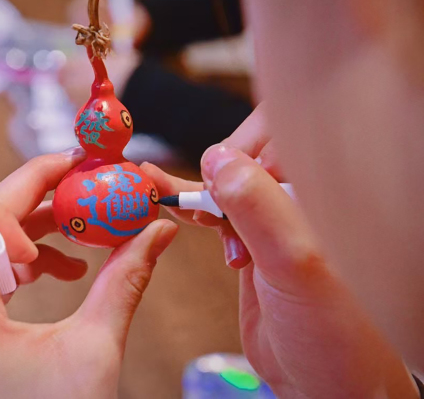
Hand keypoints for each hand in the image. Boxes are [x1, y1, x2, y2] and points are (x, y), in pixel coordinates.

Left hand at [0, 149, 177, 398]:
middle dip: (30, 204)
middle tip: (84, 191)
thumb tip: (156, 232)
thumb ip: (124, 280)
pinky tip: (54, 274)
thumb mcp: (92, 354)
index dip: (5, 194)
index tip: (61, 197)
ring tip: (76, 246)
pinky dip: (10, 266)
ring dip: (24, 236)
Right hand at [143, 107, 417, 397]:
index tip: (220, 175)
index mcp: (327, 191)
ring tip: (178, 205)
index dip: (245, 144)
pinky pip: (219, 211)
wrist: (325, 383)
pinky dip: (193, 205)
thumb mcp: (294, 262)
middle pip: (248, 153)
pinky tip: (171, 201)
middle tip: (207, 205)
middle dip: (218, 171)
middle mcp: (302, 198)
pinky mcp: (253, 242)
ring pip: (228, 183)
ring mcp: (275, 221)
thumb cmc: (333, 329)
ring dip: (200, 191)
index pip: (282, 131)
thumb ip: (257, 206)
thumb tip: (217, 158)